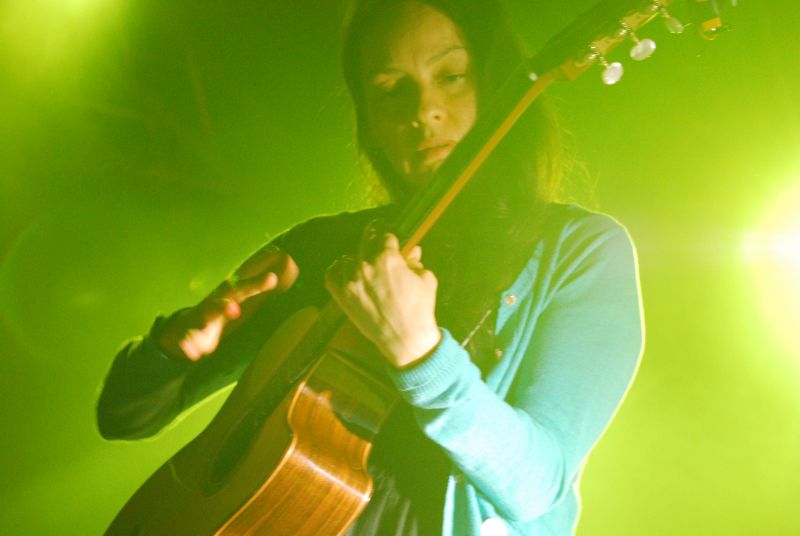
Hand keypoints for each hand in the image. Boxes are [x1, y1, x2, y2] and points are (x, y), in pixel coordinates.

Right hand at [159, 246, 298, 360]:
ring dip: (209, 323)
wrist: (182, 329)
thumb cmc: (216, 313)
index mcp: (225, 299)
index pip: (242, 290)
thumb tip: (274, 277)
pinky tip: (193, 354)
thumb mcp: (233, 303)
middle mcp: (211, 306)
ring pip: (203, 318)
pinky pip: (185, 341)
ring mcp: (198, 320)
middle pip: (220, 304)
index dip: (256, 285)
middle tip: (235, 309)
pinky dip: (187, 347)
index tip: (272, 279)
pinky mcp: (185, 336)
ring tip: (221, 321)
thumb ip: (252, 290)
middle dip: (226, 306)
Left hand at [325, 229, 440, 368]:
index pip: (386, 237)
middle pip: (365, 242)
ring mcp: (351, 281)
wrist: (405, 338)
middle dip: (372, 240)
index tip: (391, 243)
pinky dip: (337, 271)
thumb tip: (414, 251)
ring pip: (348, 259)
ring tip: (363, 267)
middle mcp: (366, 266)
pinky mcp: (342, 295)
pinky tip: (344, 273)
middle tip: (374, 240)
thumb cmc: (419, 309)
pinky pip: (331, 274)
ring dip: (356, 260)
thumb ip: (416, 262)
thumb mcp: (425, 280)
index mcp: (388, 258)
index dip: (391, 241)